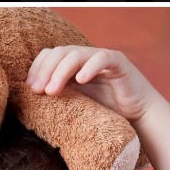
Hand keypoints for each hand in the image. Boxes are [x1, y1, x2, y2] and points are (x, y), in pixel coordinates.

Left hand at [26, 46, 157, 123]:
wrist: (139, 117)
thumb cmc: (107, 112)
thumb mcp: (77, 105)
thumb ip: (61, 97)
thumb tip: (33, 101)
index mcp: (73, 66)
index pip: (50, 55)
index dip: (37, 68)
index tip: (30, 88)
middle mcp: (86, 58)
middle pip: (60, 52)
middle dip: (45, 70)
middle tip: (38, 90)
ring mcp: (102, 58)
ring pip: (76, 55)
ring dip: (61, 72)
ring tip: (53, 91)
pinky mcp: (118, 63)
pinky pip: (102, 58)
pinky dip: (90, 67)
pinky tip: (81, 80)